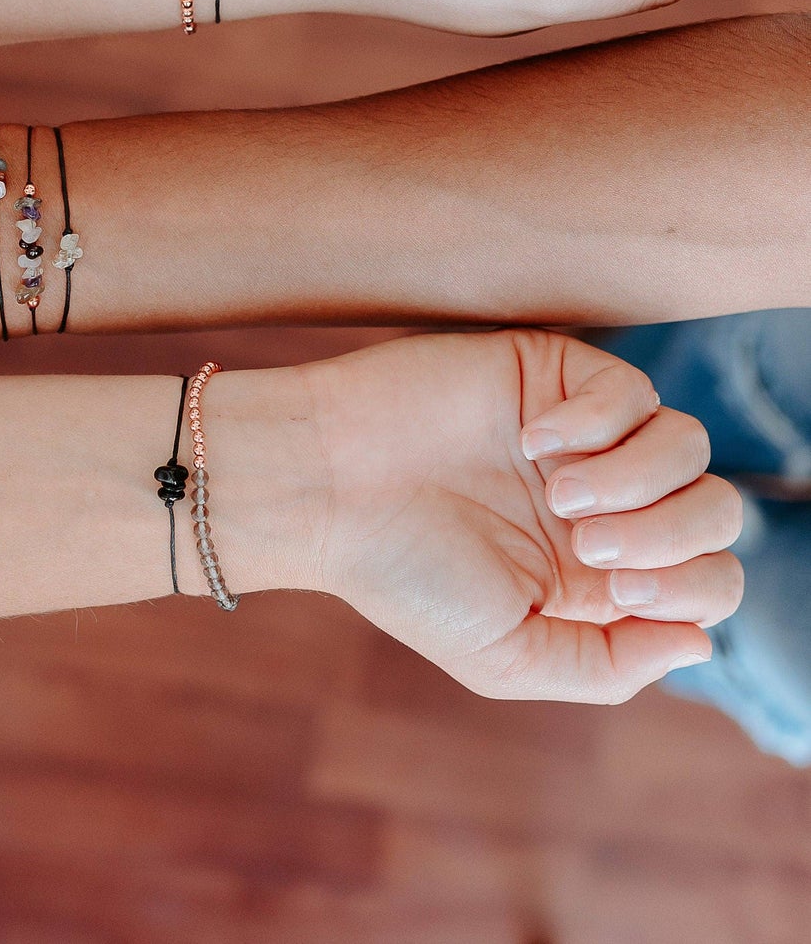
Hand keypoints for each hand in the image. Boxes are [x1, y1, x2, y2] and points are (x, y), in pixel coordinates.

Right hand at [296, 329, 740, 701]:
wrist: (325, 485)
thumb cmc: (401, 573)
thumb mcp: (505, 657)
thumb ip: (608, 665)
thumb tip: (699, 643)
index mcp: (595, 575)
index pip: (708, 579)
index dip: (687, 585)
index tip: (605, 583)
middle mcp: (601, 504)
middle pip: (717, 511)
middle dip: (667, 535)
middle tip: (582, 540)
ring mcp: (582, 437)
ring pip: (689, 446)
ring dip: (637, 479)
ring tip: (556, 492)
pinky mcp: (552, 376)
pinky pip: (633, 391)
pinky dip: (598, 422)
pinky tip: (533, 440)